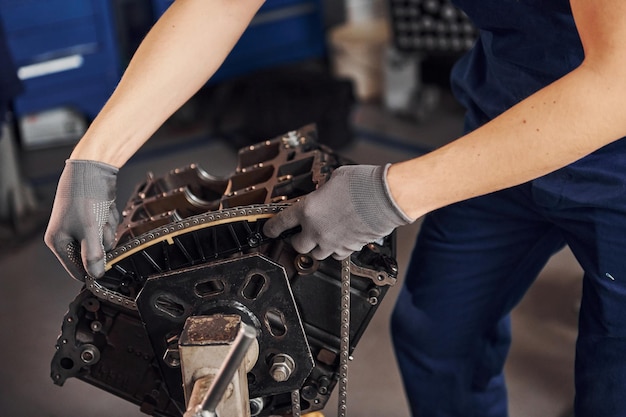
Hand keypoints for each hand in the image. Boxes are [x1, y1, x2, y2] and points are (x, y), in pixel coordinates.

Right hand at [44, 160, 118, 280]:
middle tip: (100, 226)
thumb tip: (96, 275)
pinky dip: (111, 219)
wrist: (93, 168)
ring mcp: (81, 226)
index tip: (109, 266)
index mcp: (59, 242)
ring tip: (102, 214)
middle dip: (103, 241)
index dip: (93, 271)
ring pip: (104, 240)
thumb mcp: (89, 230)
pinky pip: (108, 227)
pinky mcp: (93, 217)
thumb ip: (92, 255)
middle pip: (94, 255)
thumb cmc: (86, 198)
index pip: (77, 270)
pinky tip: (106, 207)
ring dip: (108, 228)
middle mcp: (67, 236)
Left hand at [263, 164, 412, 259]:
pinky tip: (340, 239)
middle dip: (298, 240)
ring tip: (322, 237)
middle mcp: (317, 230)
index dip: (272, 228)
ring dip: (317, 247)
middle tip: (301, 233)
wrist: (386, 196)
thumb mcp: (333, 179)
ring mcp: (333, 242)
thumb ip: (321, 191)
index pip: (281, 223)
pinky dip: (336, 250)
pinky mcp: (349, 248)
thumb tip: (322, 195)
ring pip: (317, 254)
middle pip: (298, 245)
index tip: (269, 231)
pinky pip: (337, 254)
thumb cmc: (362, 183)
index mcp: (307, 209)